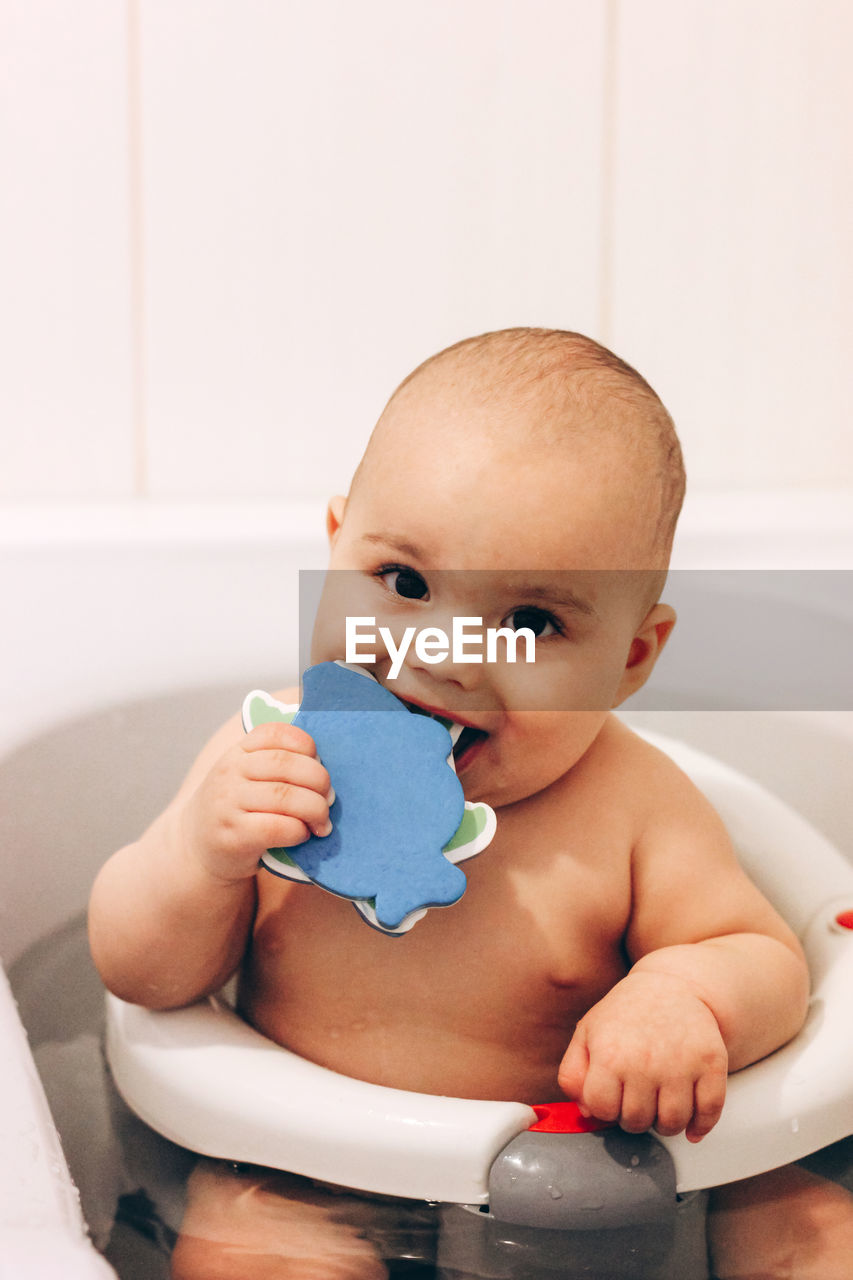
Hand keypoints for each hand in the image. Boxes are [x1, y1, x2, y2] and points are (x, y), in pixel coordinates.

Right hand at [181, 722, 333, 883]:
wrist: (196, 848)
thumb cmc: (237, 810)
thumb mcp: (246, 777)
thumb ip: (276, 765)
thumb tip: (325, 767)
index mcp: (238, 752)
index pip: (275, 734)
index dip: (305, 744)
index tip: (318, 762)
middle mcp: (230, 772)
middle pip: (287, 764)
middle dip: (319, 780)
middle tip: (329, 798)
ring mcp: (228, 803)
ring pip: (286, 797)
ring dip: (315, 809)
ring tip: (322, 822)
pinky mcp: (233, 835)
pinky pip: (278, 827)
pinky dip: (299, 831)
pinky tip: (302, 834)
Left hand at [557, 970, 727, 1142]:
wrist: (672, 985)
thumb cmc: (627, 1013)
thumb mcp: (587, 1033)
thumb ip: (573, 1074)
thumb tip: (587, 1112)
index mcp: (610, 1054)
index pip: (602, 1109)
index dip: (605, 1109)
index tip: (613, 1098)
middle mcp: (645, 1062)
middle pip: (637, 1121)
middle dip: (634, 1117)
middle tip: (637, 1098)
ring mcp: (681, 1064)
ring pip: (672, 1123)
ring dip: (665, 1123)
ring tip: (661, 1105)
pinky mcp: (711, 1063)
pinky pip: (709, 1112)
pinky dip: (701, 1126)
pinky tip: (691, 1123)